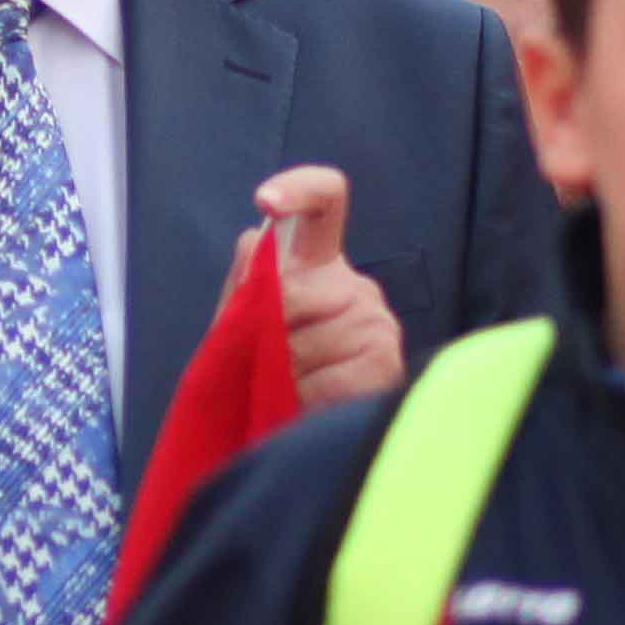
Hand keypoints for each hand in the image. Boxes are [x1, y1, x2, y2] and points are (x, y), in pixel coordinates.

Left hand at [253, 167, 400, 407]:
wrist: (283, 436)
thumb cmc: (259, 377)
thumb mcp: (237, 325)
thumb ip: (244, 283)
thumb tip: (260, 245)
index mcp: (317, 263)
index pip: (325, 200)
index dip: (299, 189)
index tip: (267, 202)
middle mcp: (353, 284)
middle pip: (290, 292)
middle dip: (261, 334)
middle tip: (260, 365)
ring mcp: (376, 320)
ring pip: (304, 343)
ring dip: (280, 377)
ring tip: (284, 392)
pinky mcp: (387, 361)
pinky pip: (328, 380)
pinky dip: (303, 401)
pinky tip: (306, 407)